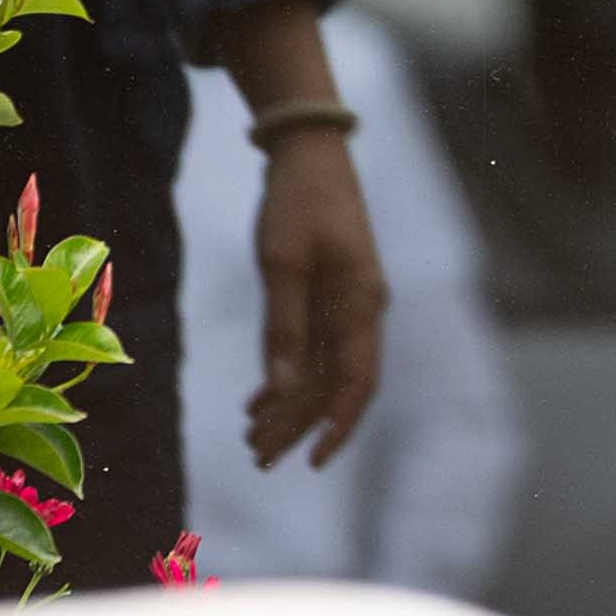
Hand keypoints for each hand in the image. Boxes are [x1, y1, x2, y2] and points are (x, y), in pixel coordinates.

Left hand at [239, 131, 387, 467]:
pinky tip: (261, 398)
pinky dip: (290, 377)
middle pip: (337, 385)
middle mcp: (362, 310)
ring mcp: (350, 302)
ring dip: (292, 406)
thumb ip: (284, 330)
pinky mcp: (333, 293)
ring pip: (325, 371)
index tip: (312, 461)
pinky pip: (317, 348)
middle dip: (299, 425)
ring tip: (253, 437)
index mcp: (360, 304)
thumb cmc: (297, 203)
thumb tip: (283, 391)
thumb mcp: (283, 265)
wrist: (310, 153)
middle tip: (258, 458)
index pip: (357, 383)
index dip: (338, 426)